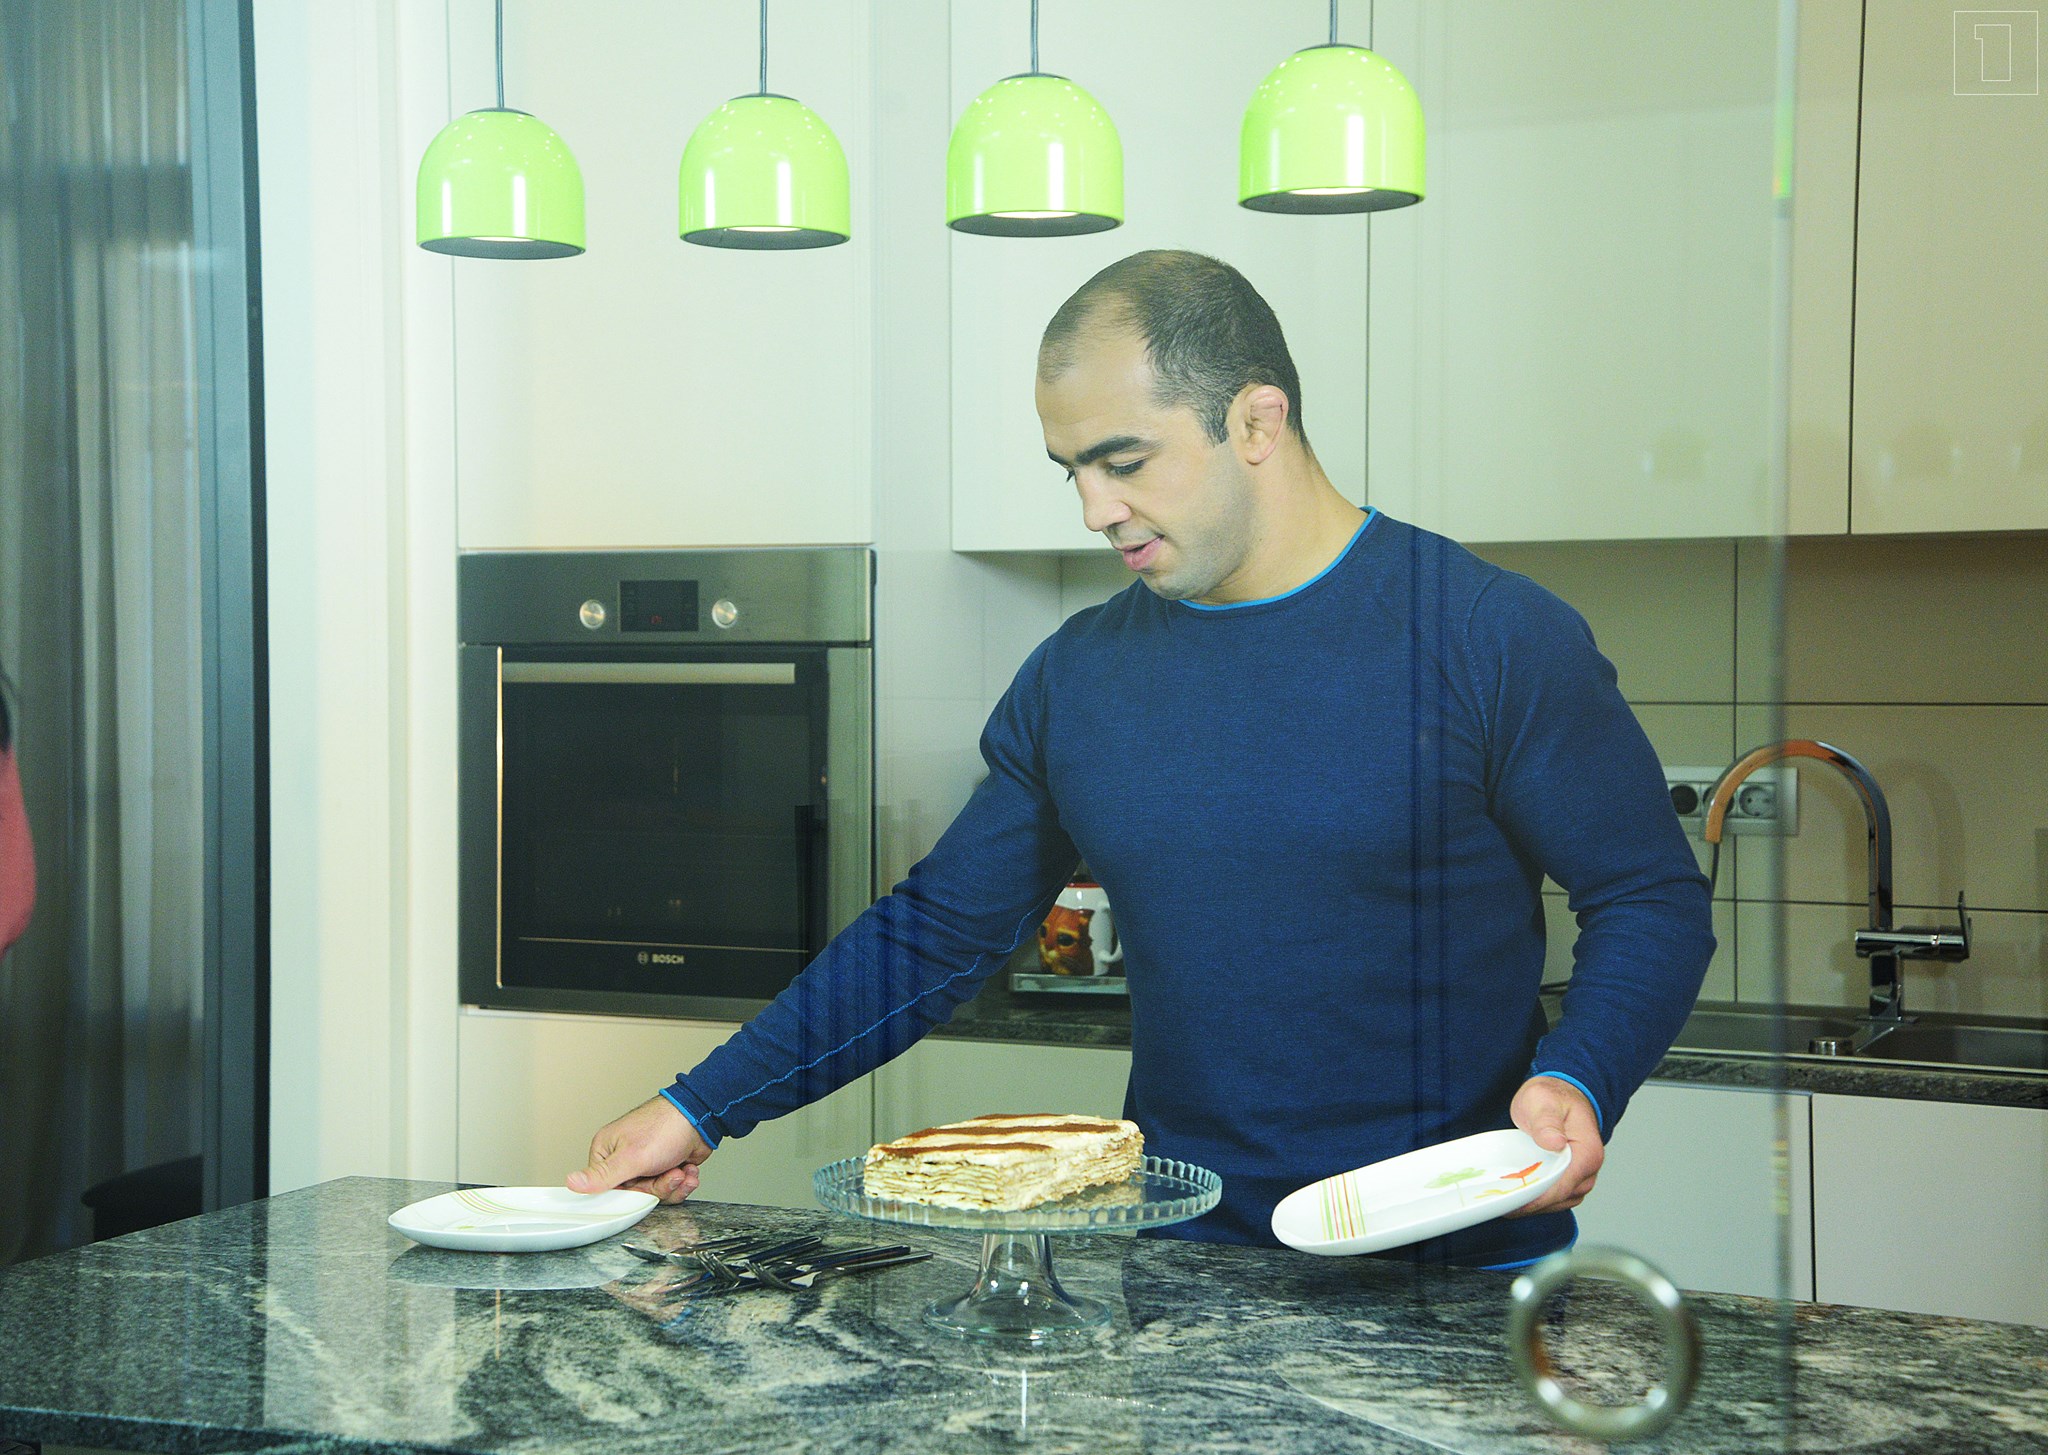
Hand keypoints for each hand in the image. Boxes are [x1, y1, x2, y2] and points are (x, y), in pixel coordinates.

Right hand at [568, 1096, 711, 1203]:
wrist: (702, 1117)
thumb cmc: (665, 1127)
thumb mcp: (631, 1157)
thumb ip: (603, 1176)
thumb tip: (571, 1182)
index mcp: (607, 1153)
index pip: (607, 1191)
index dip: (629, 1195)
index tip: (643, 1189)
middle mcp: (624, 1158)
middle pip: (635, 1194)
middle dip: (658, 1188)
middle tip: (669, 1174)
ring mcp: (645, 1162)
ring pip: (655, 1193)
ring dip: (673, 1185)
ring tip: (681, 1170)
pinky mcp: (664, 1166)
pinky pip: (670, 1188)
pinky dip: (683, 1181)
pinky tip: (689, 1169)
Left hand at [1506, 1075, 1603, 1216]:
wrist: (1560, 1094)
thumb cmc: (1552, 1096)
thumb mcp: (1543, 1101)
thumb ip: (1547, 1122)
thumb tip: (1555, 1143)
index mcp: (1587, 1153)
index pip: (1563, 1186)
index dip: (1538, 1197)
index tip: (1514, 1202)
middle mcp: (1588, 1170)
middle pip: (1560, 1198)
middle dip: (1531, 1204)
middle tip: (1501, 1203)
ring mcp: (1580, 1178)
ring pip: (1557, 1202)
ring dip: (1532, 1204)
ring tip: (1504, 1201)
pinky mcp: (1569, 1180)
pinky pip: (1554, 1198)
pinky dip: (1536, 1199)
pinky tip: (1516, 1195)